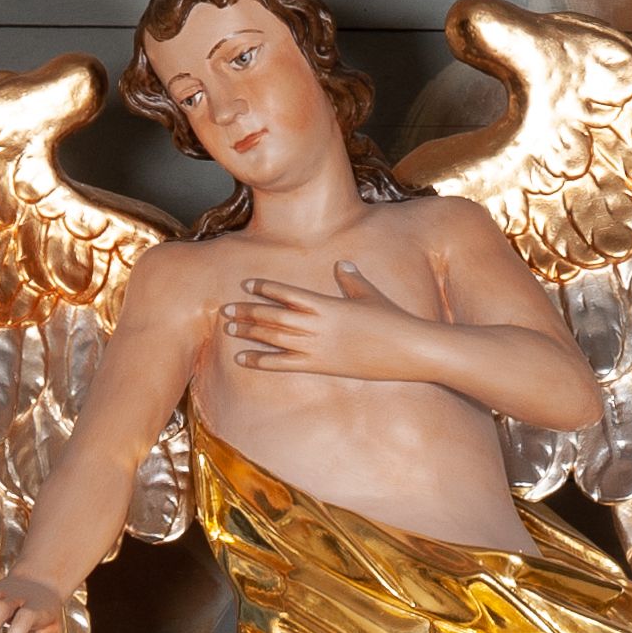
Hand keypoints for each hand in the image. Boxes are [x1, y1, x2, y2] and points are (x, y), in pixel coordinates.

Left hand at [222, 264, 431, 380]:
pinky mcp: (320, 366)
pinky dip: (260, 360)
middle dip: (247, 312)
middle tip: (225, 310)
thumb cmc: (391, 320)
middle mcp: (315, 324)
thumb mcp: (370, 295)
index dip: (265, 288)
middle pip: (273, 316)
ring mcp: (316, 347)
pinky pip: (282, 364)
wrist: (406, 348)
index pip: (287, 292)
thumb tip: (341, 266)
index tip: (247, 285)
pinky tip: (242, 358)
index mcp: (325, 303)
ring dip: (249, 332)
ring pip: (273, 337)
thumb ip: (351, 281)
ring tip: (229, 328)